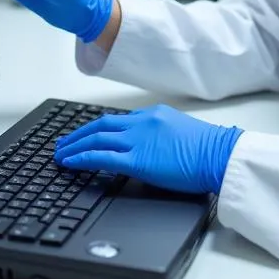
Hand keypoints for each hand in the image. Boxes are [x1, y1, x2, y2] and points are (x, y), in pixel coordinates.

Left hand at [53, 104, 242, 194]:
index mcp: (152, 115)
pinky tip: (69, 162)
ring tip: (60, 154)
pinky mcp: (137, 160)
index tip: (83, 135)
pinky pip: (101, 157)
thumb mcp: (179, 131)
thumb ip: (159, 134)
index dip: (94, 128)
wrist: (219, 155)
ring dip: (74, 146)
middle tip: (62, 143)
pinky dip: (81, 157)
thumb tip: (148, 145)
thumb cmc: (206, 149)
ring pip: (96, 138)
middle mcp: (142, 123)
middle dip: (77, 134)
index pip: (116, 120)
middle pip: (100, 125)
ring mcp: (138, 140)